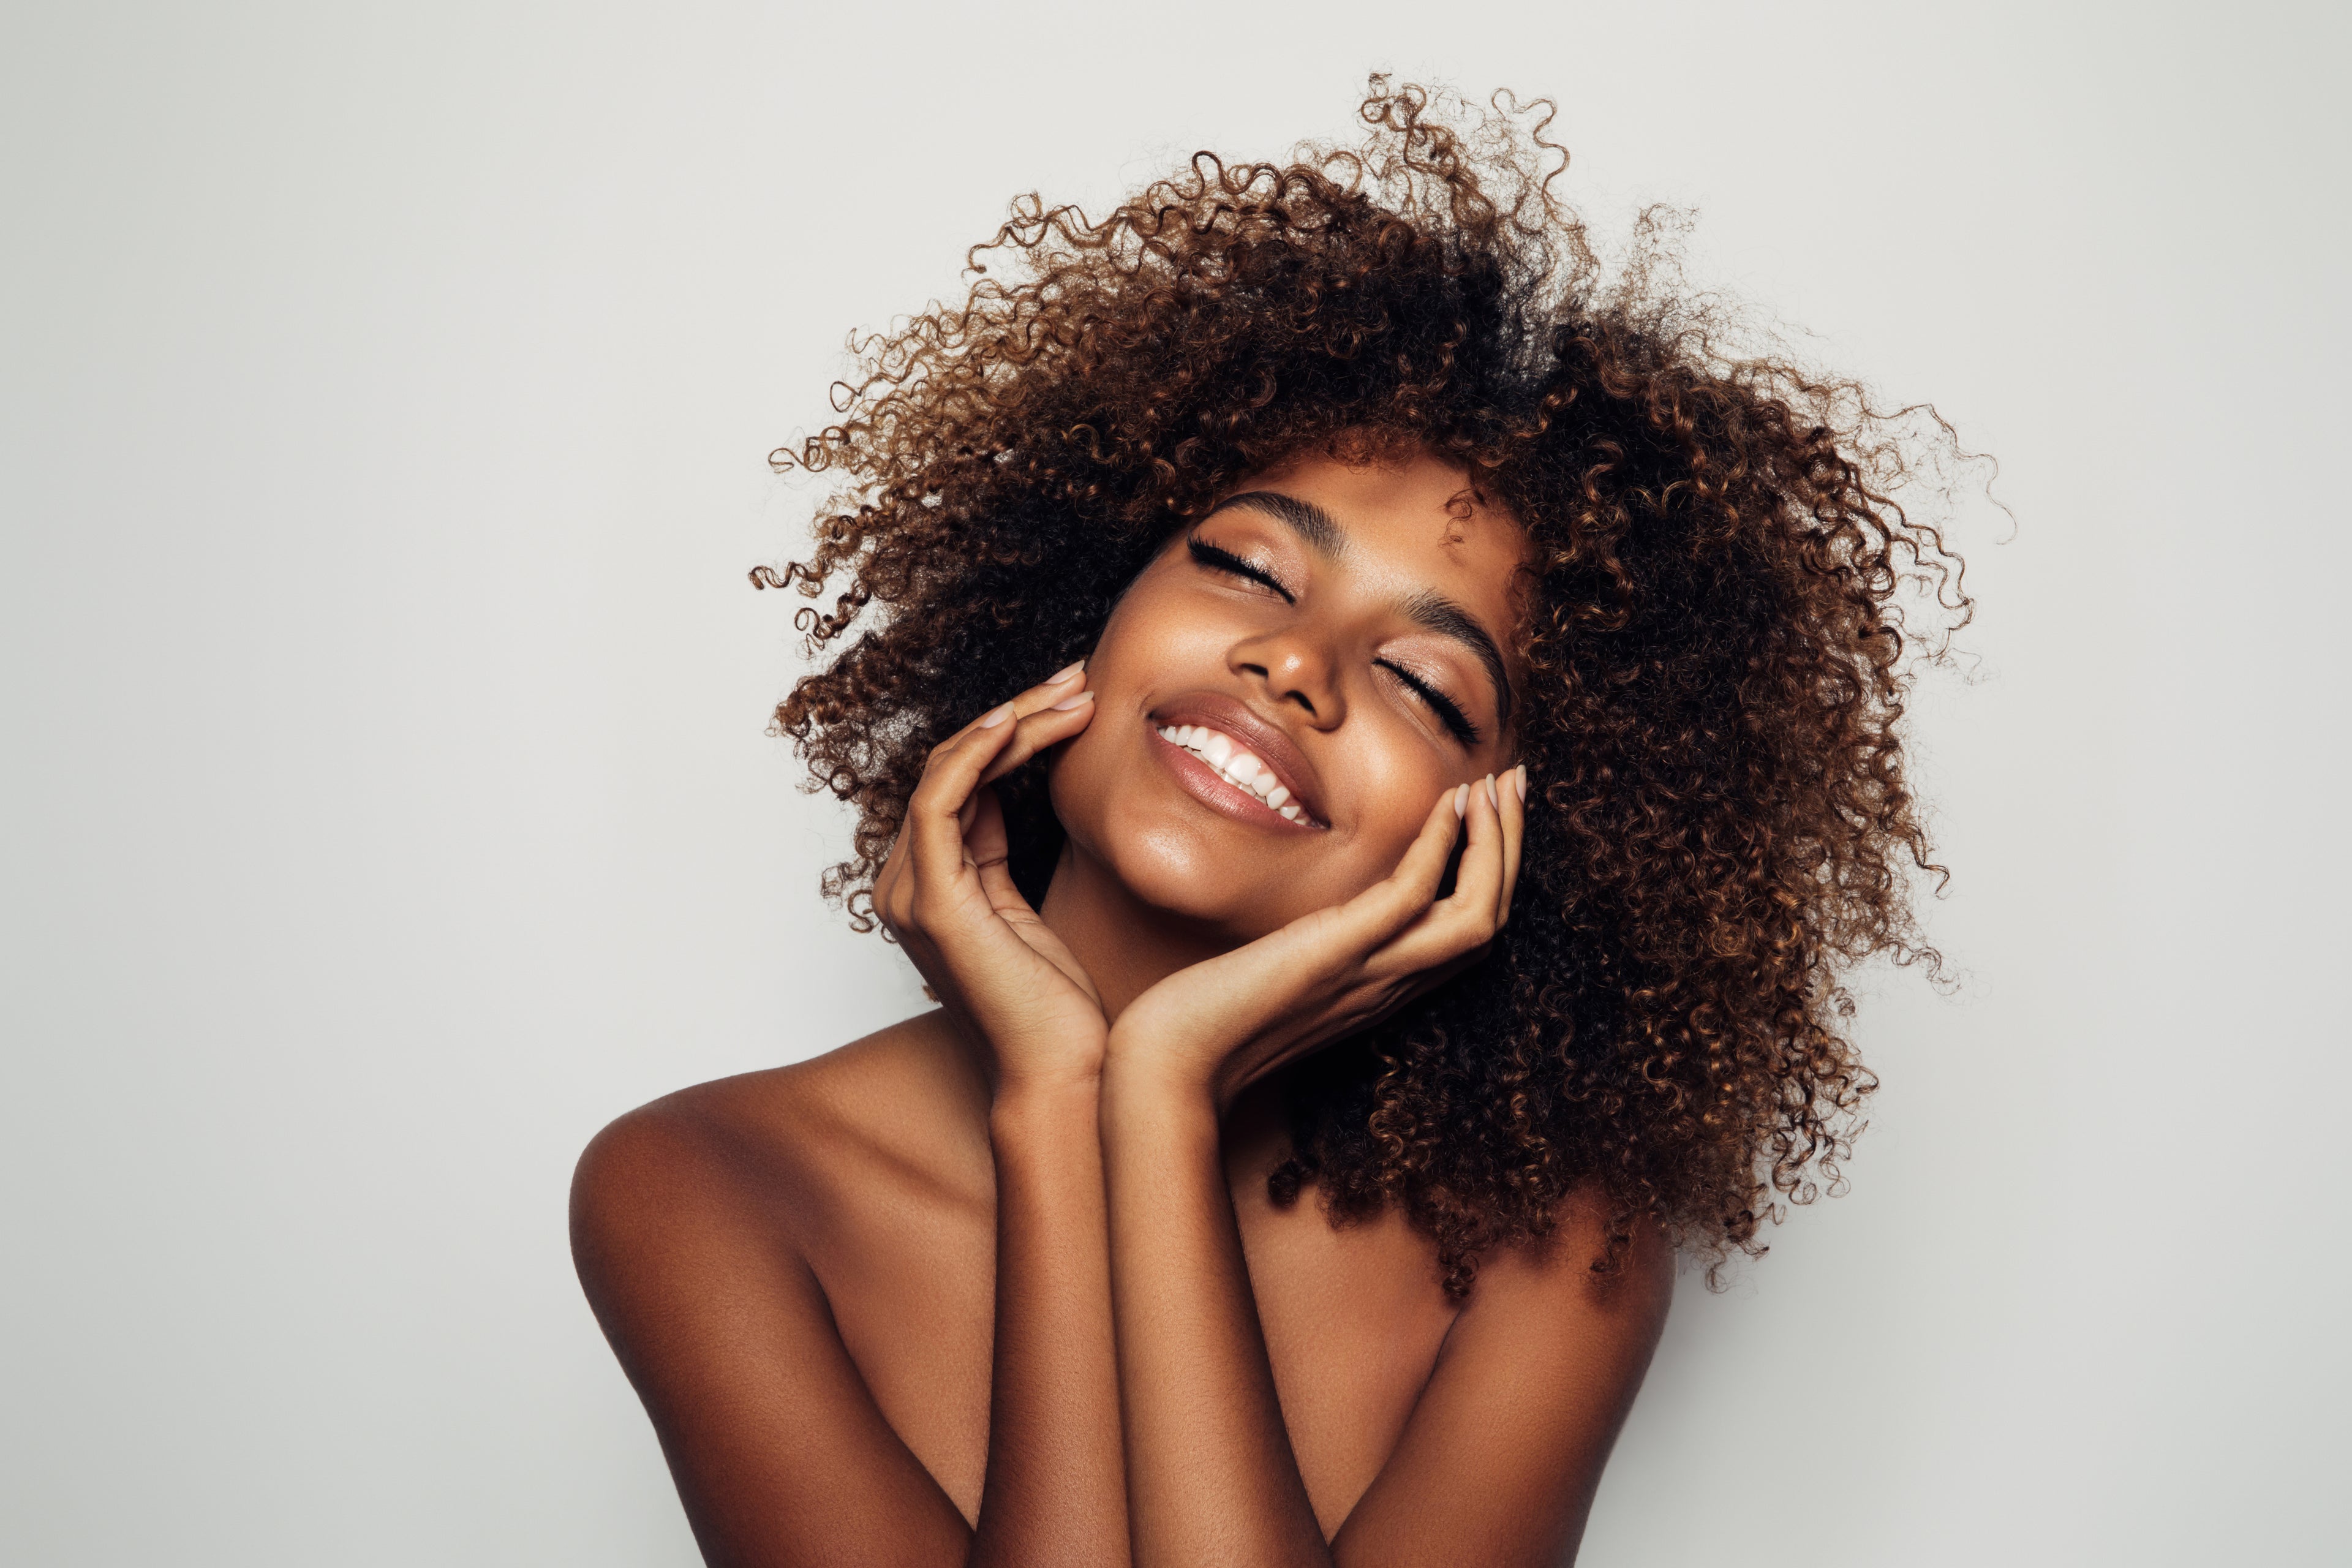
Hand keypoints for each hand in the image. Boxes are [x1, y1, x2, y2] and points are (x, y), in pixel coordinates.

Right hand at [872, 662, 1107, 1092]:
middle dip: (1018, 714)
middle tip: (1080, 679)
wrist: (1065, 1075)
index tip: (1075, 699)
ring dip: (1013, 722)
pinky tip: (1022, 723)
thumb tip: (1008, 792)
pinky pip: (941, 801)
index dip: (1013, 732)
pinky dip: (977, 753)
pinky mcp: (933, 903)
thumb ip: (1000, 853)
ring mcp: (911, 893)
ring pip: (947, 772)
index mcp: (930, 885)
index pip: (960, 782)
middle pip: (951, 767)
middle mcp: (906, 885)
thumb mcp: (1029, 910)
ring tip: (1076, 693)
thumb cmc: (1058, 1008)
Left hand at [1105, 767, 1526, 1110]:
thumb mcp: (1290, 974)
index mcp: (1385, 988)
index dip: (1496, 871)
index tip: (1495, 810)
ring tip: (1497, 787)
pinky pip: (1410, 900)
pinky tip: (1447, 804)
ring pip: (1476, 918)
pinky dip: (1440, 849)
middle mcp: (1392, 985)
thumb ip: (1324, 949)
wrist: (1174, 1061)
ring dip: (1497, 846)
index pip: (1470, 932)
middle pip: (1490, 921)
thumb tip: (1326, 915)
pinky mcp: (1336, 954)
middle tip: (1517, 783)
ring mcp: (1369, 973)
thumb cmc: (1215, 1015)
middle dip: (1512, 847)